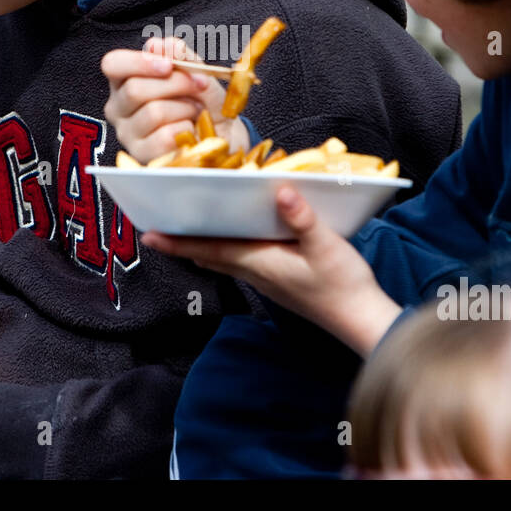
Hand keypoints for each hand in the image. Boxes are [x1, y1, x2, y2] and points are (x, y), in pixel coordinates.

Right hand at [102, 37, 250, 162]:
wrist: (223, 135)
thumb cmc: (203, 101)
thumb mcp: (195, 71)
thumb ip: (177, 54)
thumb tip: (156, 45)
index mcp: (124, 81)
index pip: (112, 64)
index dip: (139, 62)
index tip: (168, 65)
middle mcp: (118, 107)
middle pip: (135, 89)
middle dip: (176, 84)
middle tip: (200, 84)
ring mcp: (127, 134)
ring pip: (153, 113)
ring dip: (185, 108)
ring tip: (195, 110)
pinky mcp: (142, 156)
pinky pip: (164, 137)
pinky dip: (186, 130)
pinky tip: (190, 131)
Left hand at [142, 186, 402, 355]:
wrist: (360, 320)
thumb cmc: (343, 284)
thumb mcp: (327, 247)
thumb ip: (303, 219)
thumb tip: (279, 191)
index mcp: (259, 263)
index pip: (210, 249)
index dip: (179, 242)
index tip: (150, 235)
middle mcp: (255, 273)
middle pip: (210, 255)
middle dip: (184, 242)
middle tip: (159, 226)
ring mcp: (265, 280)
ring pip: (224, 259)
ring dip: (203, 245)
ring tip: (186, 229)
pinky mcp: (277, 281)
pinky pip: (240, 262)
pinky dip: (226, 249)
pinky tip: (232, 238)